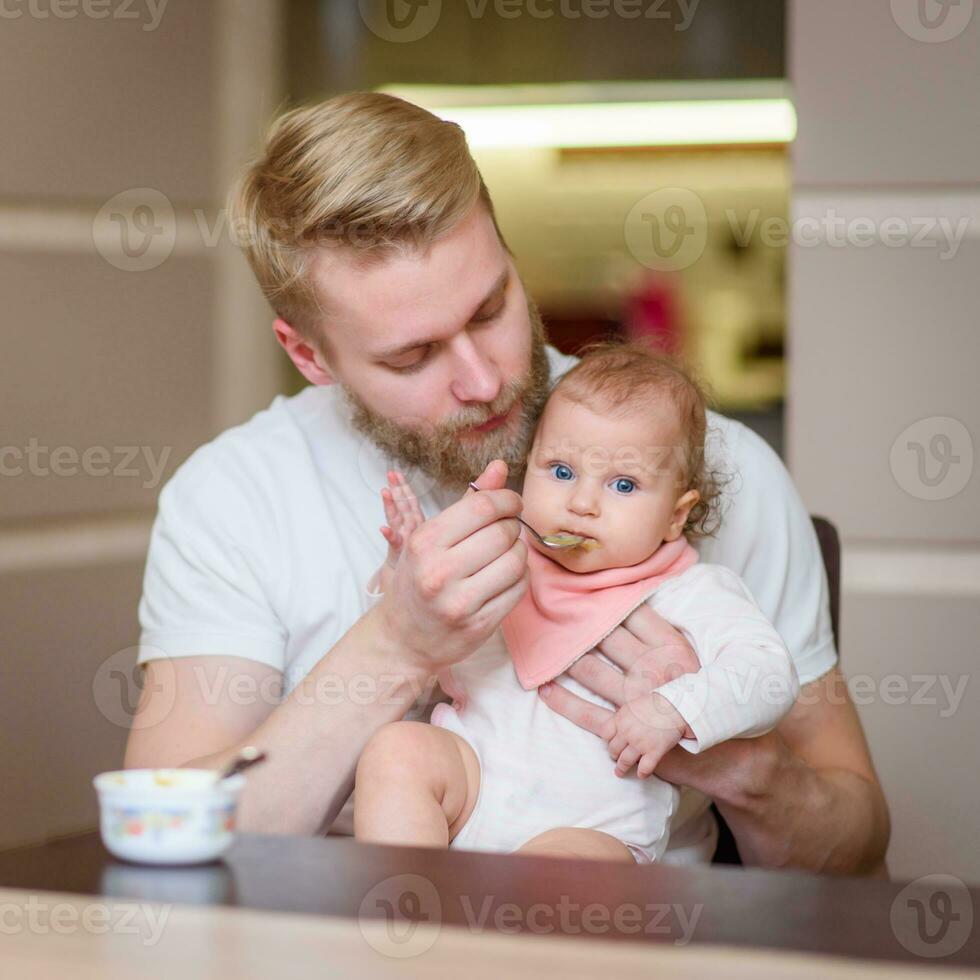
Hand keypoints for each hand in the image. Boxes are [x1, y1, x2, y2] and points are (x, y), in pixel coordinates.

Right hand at [374, 459, 528, 677]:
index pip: (483, 507)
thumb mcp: (432, 537)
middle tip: (507, 529)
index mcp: (425, 542)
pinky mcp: (479, 624)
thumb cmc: (418, 579)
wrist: (403, 638)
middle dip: (513, 526)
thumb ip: (469, 501)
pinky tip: (506, 575)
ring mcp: (460, 602)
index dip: (507, 499)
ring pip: (516, 561)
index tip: (512, 503)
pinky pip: (519, 589)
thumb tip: (500, 467)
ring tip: (506, 553)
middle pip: (503, 533)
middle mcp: (439, 572)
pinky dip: (520, 577)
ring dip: (519, 552)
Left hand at [536, 603, 699, 772]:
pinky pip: (586, 713)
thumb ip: (658, 627)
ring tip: (545, 646)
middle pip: (609, 640)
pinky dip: (563, 702)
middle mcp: (653, 672)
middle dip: (582, 626)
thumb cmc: (688, 686)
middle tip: (557, 612)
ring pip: (593, 674)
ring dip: (566, 661)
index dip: (611, 602)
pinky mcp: (624, 728)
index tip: (587, 591)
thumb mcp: (684, 652)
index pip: (636, 616)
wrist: (704, 737)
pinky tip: (544, 688)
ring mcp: (637, 702)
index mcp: (671, 649)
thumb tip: (628, 594)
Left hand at [608, 692, 686, 777]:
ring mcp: (640, 743)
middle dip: (614, 756)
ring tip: (620, 772)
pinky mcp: (655, 751)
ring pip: (624, 761)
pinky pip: (644, 768)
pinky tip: (641, 775)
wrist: (675, 705)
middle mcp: (627, 732)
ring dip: (621, 769)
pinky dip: (642, 774)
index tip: (612, 744)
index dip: (608, 741)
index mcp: (621, 719)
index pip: (605, 735)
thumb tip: (616, 721)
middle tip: (616, 759)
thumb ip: (623, 716)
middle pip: (613, 749)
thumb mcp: (632, 705)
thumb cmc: (655, 704)